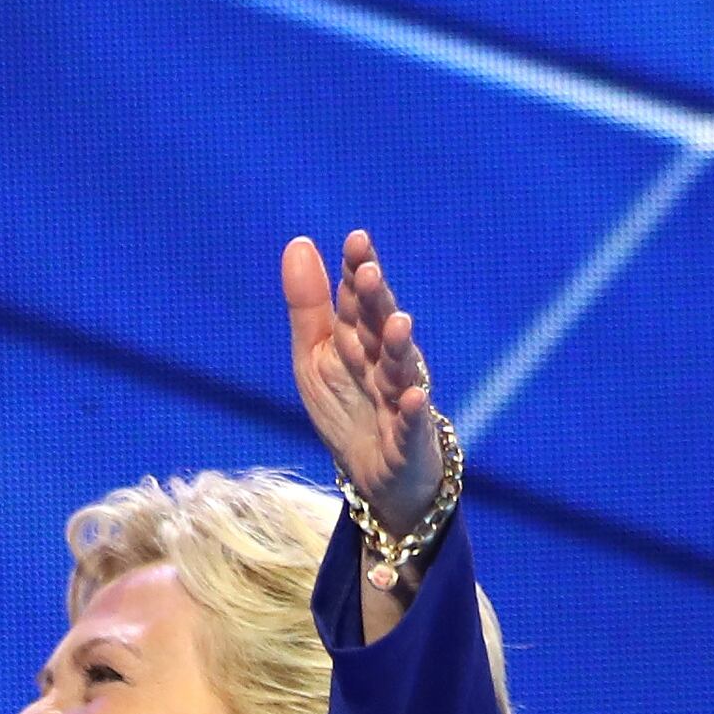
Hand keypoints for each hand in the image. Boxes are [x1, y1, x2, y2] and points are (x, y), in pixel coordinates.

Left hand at [284, 228, 443, 532]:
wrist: (374, 474)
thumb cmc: (346, 407)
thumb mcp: (315, 356)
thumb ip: (308, 304)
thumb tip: (299, 242)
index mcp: (359, 338)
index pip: (358, 299)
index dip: (357, 270)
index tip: (356, 240)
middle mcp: (384, 361)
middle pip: (380, 326)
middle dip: (375, 302)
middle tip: (368, 273)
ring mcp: (400, 397)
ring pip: (401, 368)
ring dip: (398, 347)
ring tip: (396, 324)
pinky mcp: (409, 437)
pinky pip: (411, 423)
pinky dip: (413, 410)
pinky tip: (413, 397)